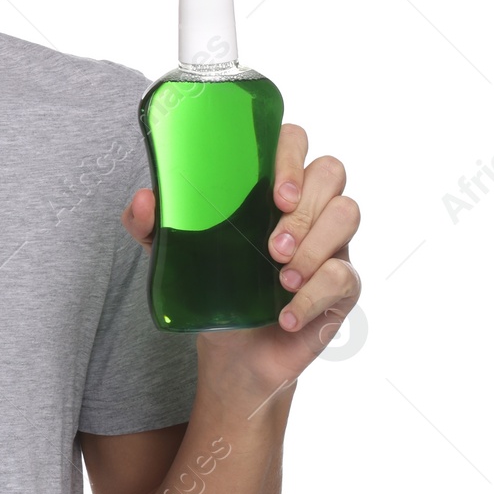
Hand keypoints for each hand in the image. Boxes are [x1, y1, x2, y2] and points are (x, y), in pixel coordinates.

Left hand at [121, 122, 361, 402]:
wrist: (233, 351)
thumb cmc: (211, 287)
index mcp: (267, 187)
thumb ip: (147, 225)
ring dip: (313, 246)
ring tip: (281, 277)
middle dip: (303, 208)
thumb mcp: (169, 254)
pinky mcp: (342, 283)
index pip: (293, 141)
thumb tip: (145, 200)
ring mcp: (330, 242)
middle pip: (330, 171)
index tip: (274, 196)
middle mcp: (305, 207)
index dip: (290, 156)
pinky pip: (344, 274)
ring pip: (347, 212)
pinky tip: (286, 314)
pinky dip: (313, 296)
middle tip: (272, 247)